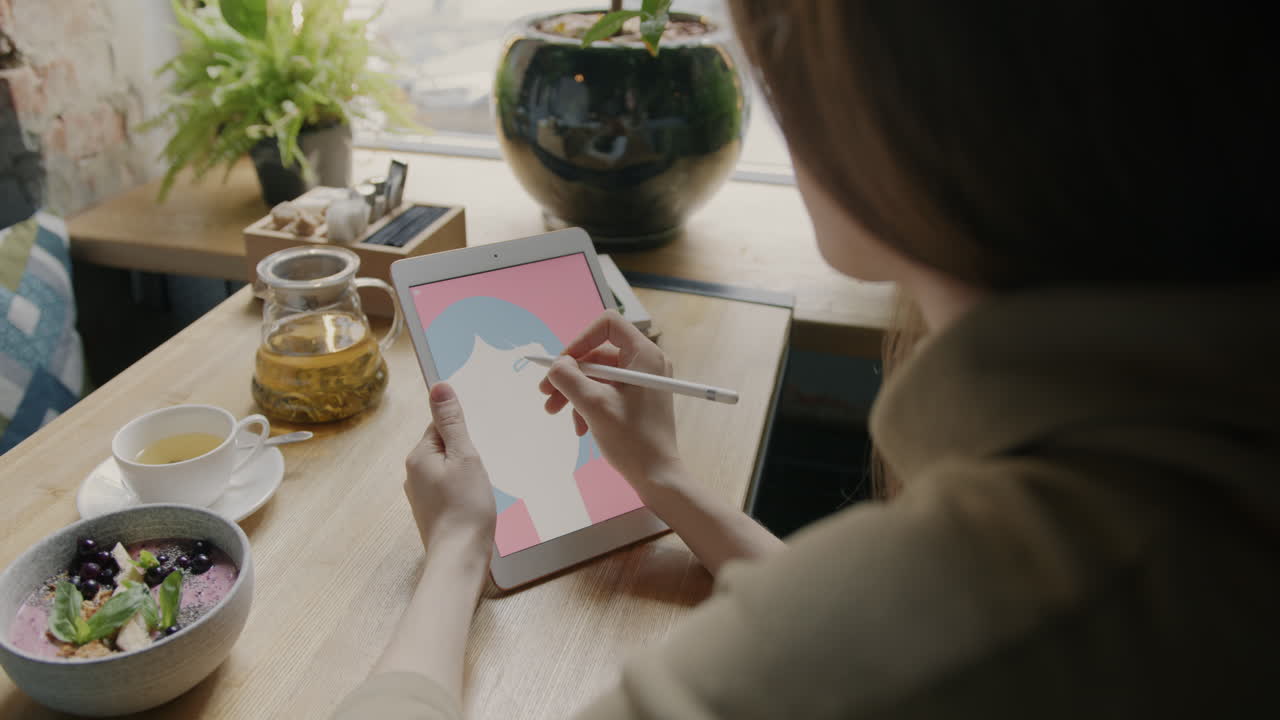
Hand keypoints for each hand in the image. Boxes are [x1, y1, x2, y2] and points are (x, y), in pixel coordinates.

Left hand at [404, 382, 495, 558]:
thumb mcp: (465, 456)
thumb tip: (439, 386)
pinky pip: (449, 488)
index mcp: (418, 456)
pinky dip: (464, 490)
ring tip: (482, 485)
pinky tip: (477, 500)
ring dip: (467, 472)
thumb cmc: (466, 507)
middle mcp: (414, 474)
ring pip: (448, 469)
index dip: (463, 430)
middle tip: (484, 466)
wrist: (460, 557)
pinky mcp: (433, 512)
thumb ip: (452, 422)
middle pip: (444, 447)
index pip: (440, 426)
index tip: (479, 440)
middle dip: (466, 452)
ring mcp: (422, 495)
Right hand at [539, 310, 680, 485]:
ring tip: (555, 412)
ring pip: (598, 376)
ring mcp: (642, 382)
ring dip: (574, 392)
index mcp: (644, 355)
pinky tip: (581, 427)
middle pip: (598, 353)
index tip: (563, 364)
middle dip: (570, 374)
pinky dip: (589, 405)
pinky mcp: (638, 400)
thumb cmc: (631, 439)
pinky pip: (607, 391)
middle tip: (545, 393)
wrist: (657, 477)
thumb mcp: (593, 405)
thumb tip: (556, 365)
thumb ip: (569, 378)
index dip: (581, 339)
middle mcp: (646, 363)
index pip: (608, 324)